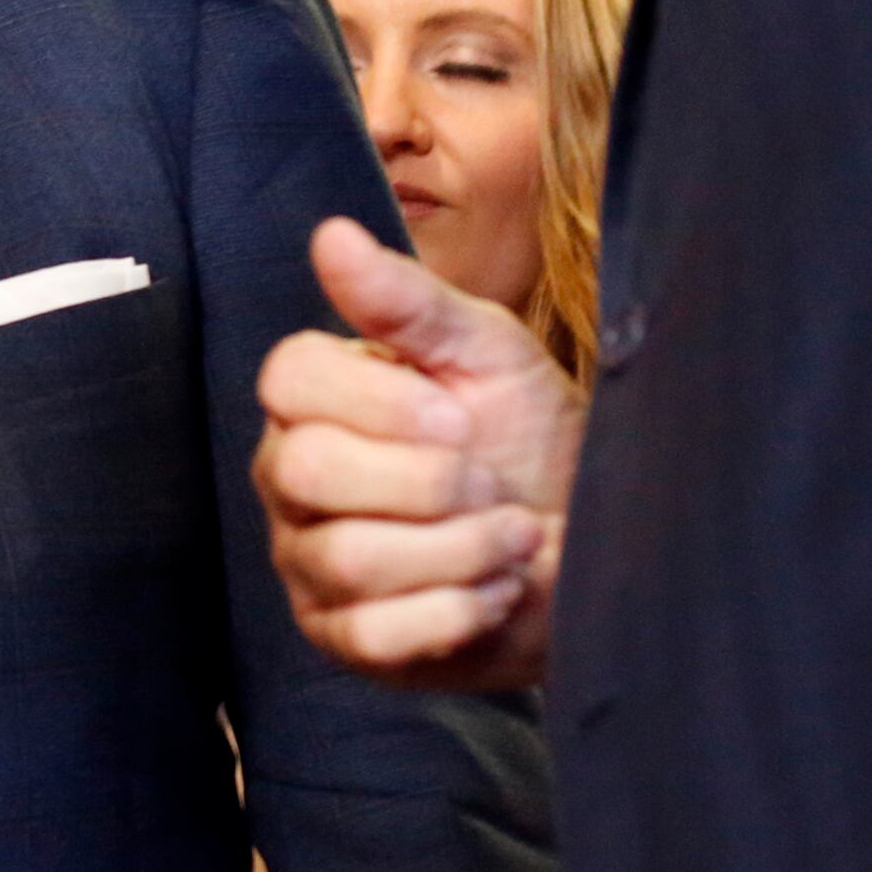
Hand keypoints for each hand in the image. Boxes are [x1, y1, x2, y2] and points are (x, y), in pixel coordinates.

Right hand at [252, 217, 581, 691]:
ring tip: (514, 539)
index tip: (457, 414)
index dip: (380, 401)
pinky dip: (456, 612)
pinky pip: (375, 635)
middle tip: (490, 484)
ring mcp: (307, 559)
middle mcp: (290, 474)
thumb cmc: (522, 431)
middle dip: (428, 484)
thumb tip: (331, 234)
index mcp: (314, 395)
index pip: (289, 378)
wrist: (582, 540)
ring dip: (460, 551)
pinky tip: (494, 592)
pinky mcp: (341, 637)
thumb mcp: (484, 351)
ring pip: (350, 558)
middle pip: (310, 471)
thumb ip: (407, 300)